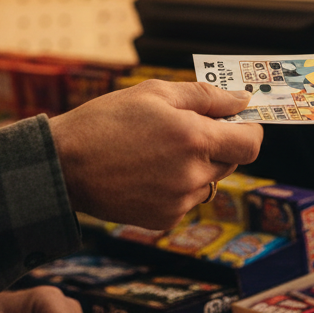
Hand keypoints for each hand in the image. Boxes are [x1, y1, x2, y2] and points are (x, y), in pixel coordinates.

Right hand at [48, 80, 262, 228]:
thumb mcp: (155, 93)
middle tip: (185, 129)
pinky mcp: (164, 219)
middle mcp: (192, 174)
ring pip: (208, 181)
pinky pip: (187, 200)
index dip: (249, 130)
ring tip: (157, 152)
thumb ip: (206, 96)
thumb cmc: (106, 120)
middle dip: (218, 144)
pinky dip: (177, 186)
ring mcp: (179, 201)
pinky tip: (147, 172)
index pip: (251, 143)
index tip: (239, 121)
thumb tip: (243, 99)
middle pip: (232, 161)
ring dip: (196, 166)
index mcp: (194, 138)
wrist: (62, 164)